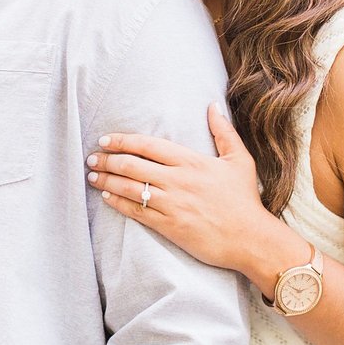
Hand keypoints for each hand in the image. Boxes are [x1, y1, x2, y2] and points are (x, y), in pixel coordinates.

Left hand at [86, 102, 276, 274]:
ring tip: (92, 176)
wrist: (251, 239)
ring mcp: (173, 204)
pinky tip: (106, 197)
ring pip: (130, 187)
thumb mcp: (240, 160)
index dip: (122, 141)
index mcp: (192, 161)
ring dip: (106, 180)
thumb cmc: (245, 200)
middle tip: (92, 159)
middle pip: (132, 164)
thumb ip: (223, 131)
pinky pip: (137, 211)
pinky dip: (118, 202)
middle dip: (107, 160)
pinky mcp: (170, 226)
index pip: (148, 145)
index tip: (105, 140)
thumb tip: (212, 105)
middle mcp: (179, 180)